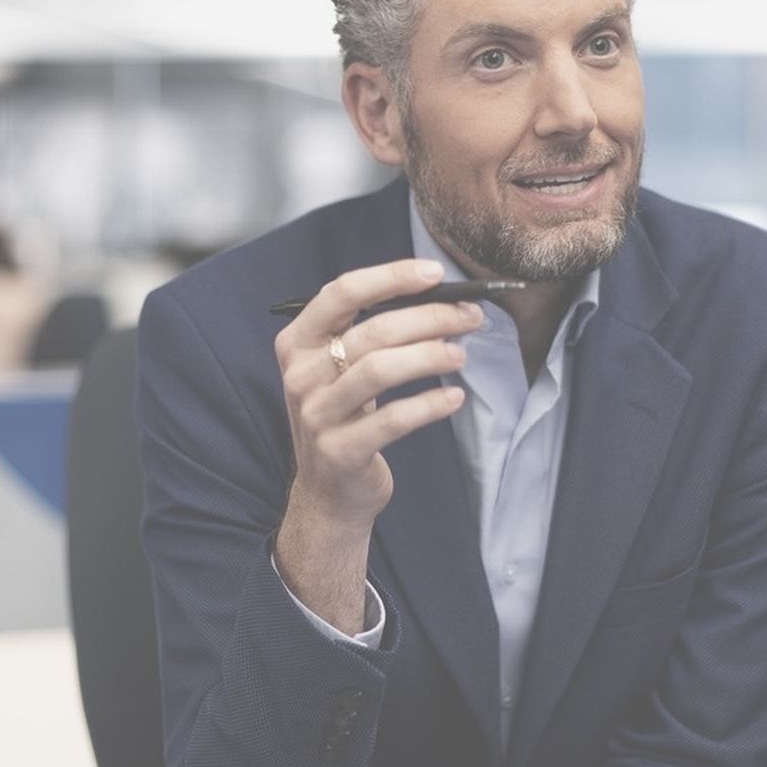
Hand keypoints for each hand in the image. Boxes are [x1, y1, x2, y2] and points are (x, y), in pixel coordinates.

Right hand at [271, 259, 482, 630]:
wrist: (329, 493)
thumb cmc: (346, 416)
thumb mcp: (341, 370)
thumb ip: (371, 332)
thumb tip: (441, 297)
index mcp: (297, 342)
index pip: (341, 292)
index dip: (391, 277)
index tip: (436, 273)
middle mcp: (299, 375)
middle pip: (371, 331)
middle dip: (429, 317)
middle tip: (469, 317)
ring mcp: (316, 415)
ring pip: (379, 370)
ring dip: (430, 356)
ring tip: (461, 355)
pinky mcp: (339, 452)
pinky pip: (393, 419)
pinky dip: (430, 404)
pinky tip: (453, 397)